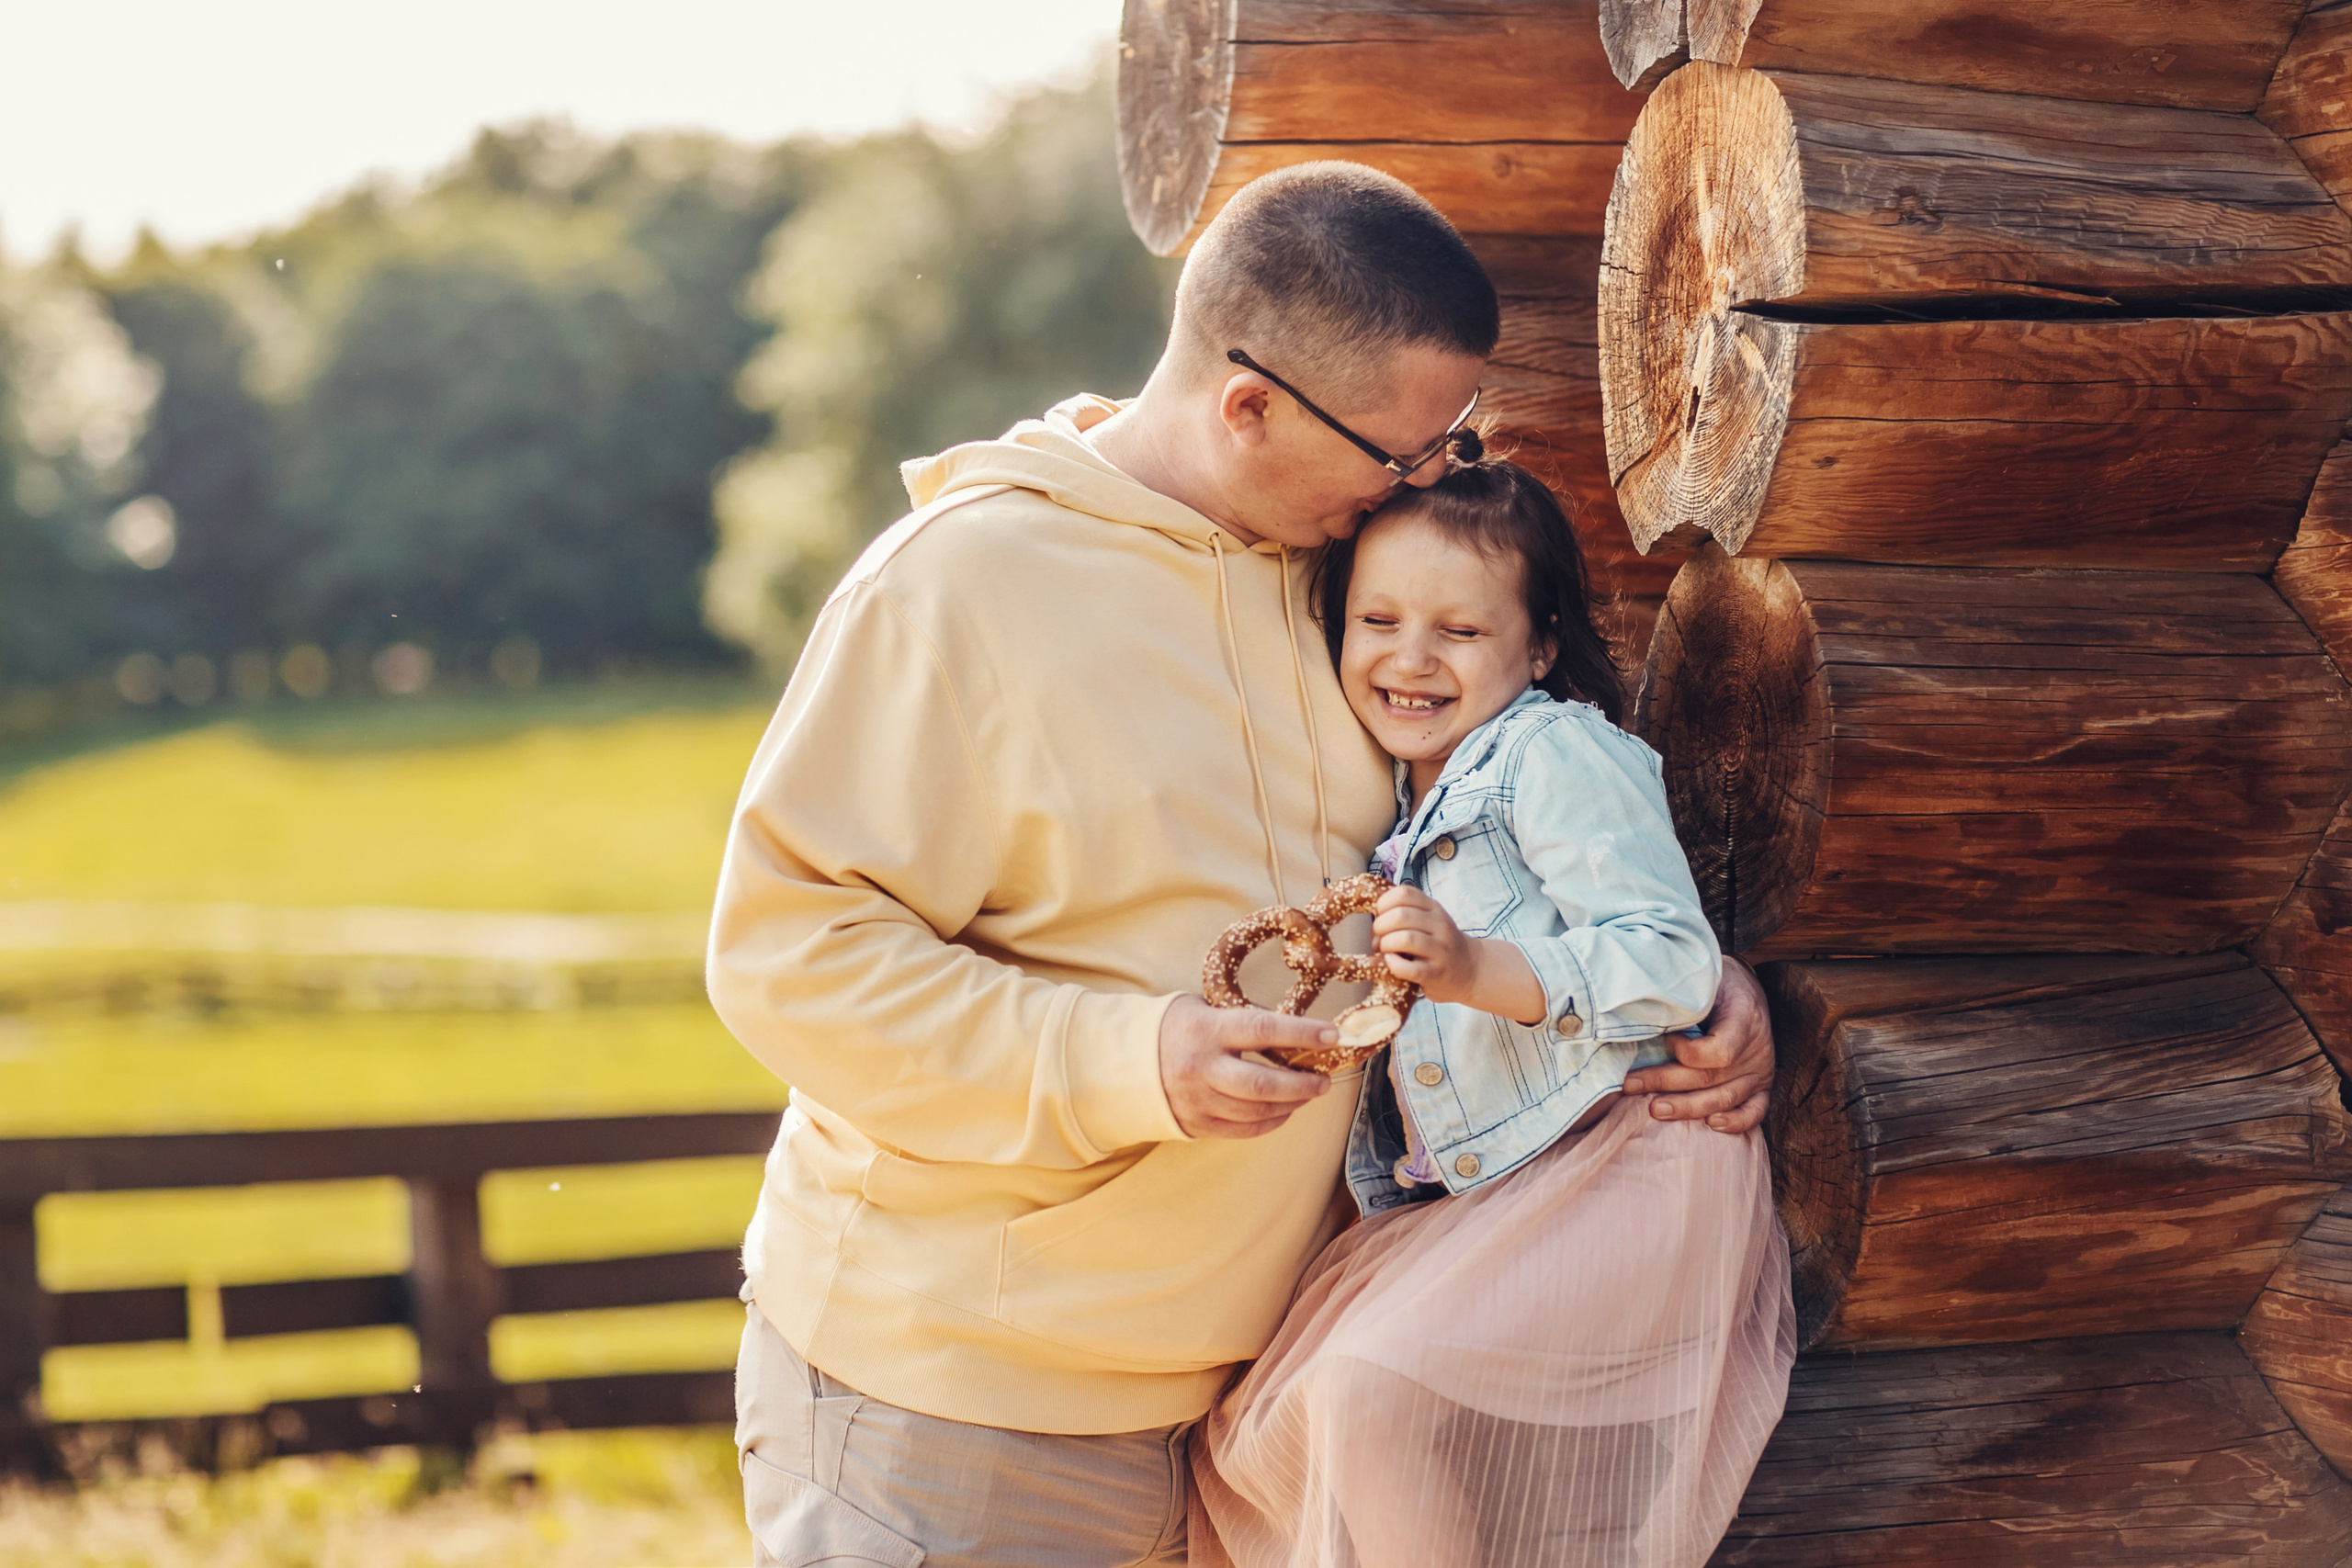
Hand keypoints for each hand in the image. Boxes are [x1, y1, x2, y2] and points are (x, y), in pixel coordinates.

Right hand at [1158, 994, 1334, 1138]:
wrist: (1127, 1063)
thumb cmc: (1176, 1028)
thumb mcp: (1203, 1008)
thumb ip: (1242, 1018)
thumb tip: (1292, 1030)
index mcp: (1207, 1030)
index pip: (1263, 1030)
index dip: (1301, 1034)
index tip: (1332, 1035)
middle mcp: (1202, 1068)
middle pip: (1263, 1084)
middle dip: (1302, 1085)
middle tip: (1324, 1080)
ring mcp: (1199, 1100)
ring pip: (1257, 1112)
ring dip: (1291, 1104)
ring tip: (1309, 1094)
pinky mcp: (1198, 1123)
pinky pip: (1244, 1130)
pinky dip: (1271, 1122)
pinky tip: (1285, 1110)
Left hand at [1371, 886, 1477, 1000]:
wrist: (1471, 970)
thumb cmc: (1439, 943)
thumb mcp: (1430, 920)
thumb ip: (1408, 911)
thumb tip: (1373, 911)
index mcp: (1434, 908)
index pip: (1404, 893)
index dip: (1384, 903)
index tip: (1380, 916)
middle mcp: (1440, 926)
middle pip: (1401, 915)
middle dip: (1380, 926)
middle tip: (1378, 937)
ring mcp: (1440, 950)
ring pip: (1405, 939)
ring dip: (1385, 944)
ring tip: (1384, 951)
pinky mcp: (1435, 974)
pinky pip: (1408, 968)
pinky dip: (1393, 964)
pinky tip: (1391, 962)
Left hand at [1622, 957, 1773, 1132]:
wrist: (1744, 986)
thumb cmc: (1715, 981)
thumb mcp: (1702, 977)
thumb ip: (1683, 998)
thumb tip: (1642, 1016)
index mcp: (1744, 1017)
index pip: (1720, 1050)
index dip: (1688, 1053)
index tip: (1666, 1040)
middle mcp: (1756, 1049)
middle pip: (1711, 1077)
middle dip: (1666, 1082)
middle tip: (1631, 1085)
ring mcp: (1760, 1070)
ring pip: (1725, 1099)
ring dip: (1687, 1107)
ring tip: (1654, 1109)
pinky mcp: (1761, 1086)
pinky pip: (1754, 1111)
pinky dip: (1735, 1122)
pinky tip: (1711, 1124)